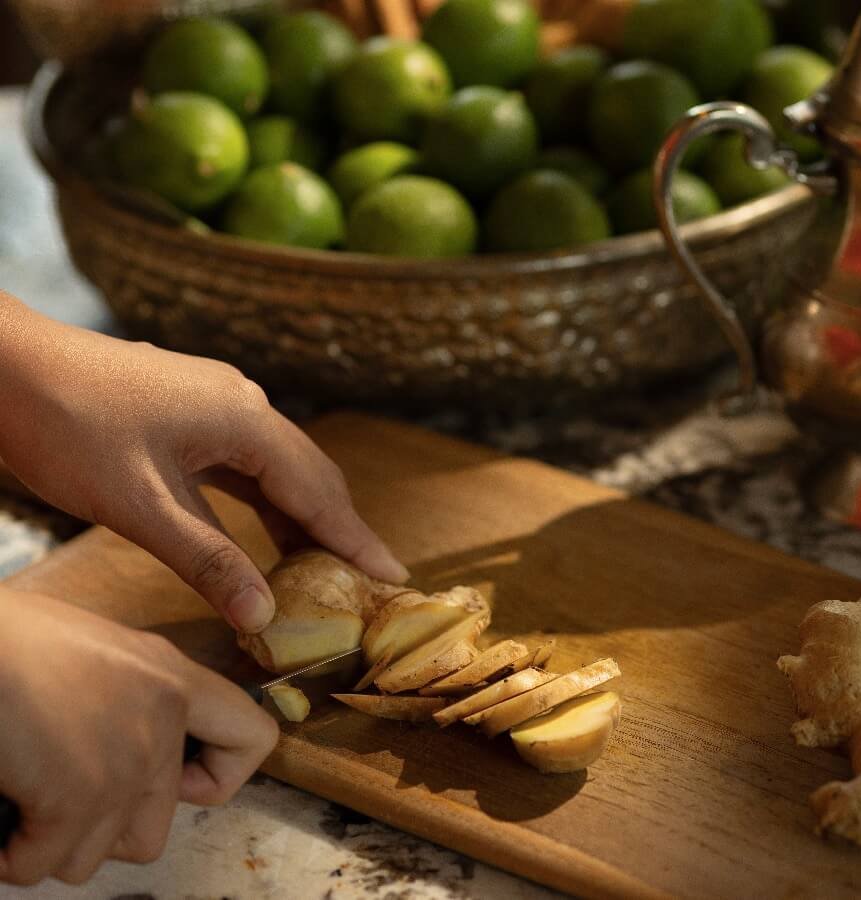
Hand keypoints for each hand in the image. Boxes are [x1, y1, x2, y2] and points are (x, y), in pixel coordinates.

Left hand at [0, 295, 407, 631]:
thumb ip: (208, 561)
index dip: (357, 540)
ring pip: (281, 469)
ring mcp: (221, 403)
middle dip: (340, 531)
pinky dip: (268, 503)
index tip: (395, 578)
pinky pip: (250, 463)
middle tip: (369, 582)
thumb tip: (263, 617)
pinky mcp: (196, 412)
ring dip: (304, 518)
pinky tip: (272, 532)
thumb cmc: (68, 429)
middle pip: (311, 476)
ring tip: (327, 569)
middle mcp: (247, 405)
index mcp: (246, 420)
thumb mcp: (140, 507)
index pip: (319, 492)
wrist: (6, 367)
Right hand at [0, 588, 278, 885]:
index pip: (253, 739)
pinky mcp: (78, 793)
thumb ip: (138, 702)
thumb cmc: (16, 643)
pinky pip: (44, 865)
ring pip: (96, 855)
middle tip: (60, 795)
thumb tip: (136, 767)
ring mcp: (125, 758)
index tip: (176, 781)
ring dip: (53, 842)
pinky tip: (3, 809)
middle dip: (101, 828)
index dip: (217, 778)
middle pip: (157, 828)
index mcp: (174, 676)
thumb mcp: (101, 655)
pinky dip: (14, 853)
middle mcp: (163, 716)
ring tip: (25, 792)